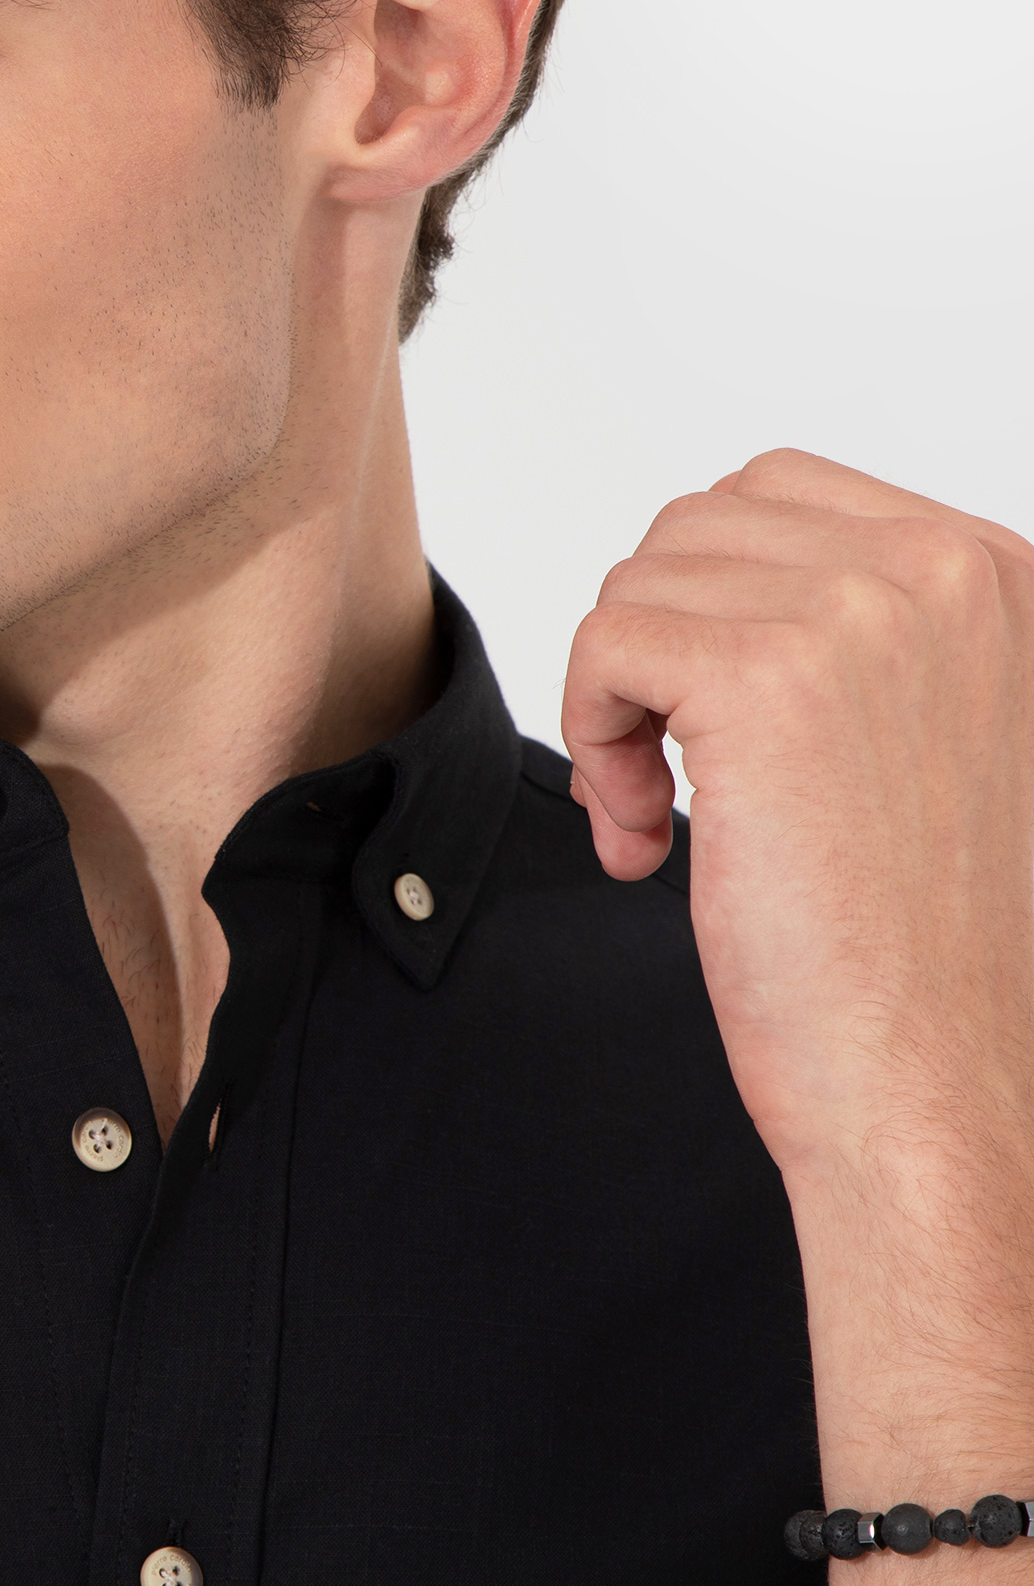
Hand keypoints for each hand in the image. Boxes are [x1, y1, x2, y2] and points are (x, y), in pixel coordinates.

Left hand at [563, 449, 1033, 1450]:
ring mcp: (859, 615)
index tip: (723, 730)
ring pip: (642, 584)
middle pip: (699, 527)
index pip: (789, 498)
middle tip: (672, 774)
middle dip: (656, 647)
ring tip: (664, 820)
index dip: (713, 607)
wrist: (945, 1087)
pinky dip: (592, 739)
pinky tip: (645, 840)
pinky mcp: (764, 681)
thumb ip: (883, 647)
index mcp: (1002, 578)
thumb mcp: (947, 745)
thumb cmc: (936, 954)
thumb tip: (738, 584)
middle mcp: (947, 571)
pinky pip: (605, 643)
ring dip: (620, 704)